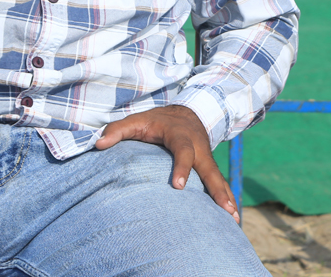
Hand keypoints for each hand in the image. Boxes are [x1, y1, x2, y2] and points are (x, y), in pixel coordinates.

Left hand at [95, 105, 238, 222]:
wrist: (187, 112)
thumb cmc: (157, 120)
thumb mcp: (137, 120)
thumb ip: (117, 130)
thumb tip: (98, 144)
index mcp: (180, 135)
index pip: (183, 151)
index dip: (182, 167)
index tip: (179, 186)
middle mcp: (198, 146)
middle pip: (209, 168)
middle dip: (216, 188)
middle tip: (223, 208)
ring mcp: (206, 157)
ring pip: (218, 177)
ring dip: (226, 197)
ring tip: (232, 218)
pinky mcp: (210, 166)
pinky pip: (220, 182)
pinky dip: (227, 197)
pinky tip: (232, 217)